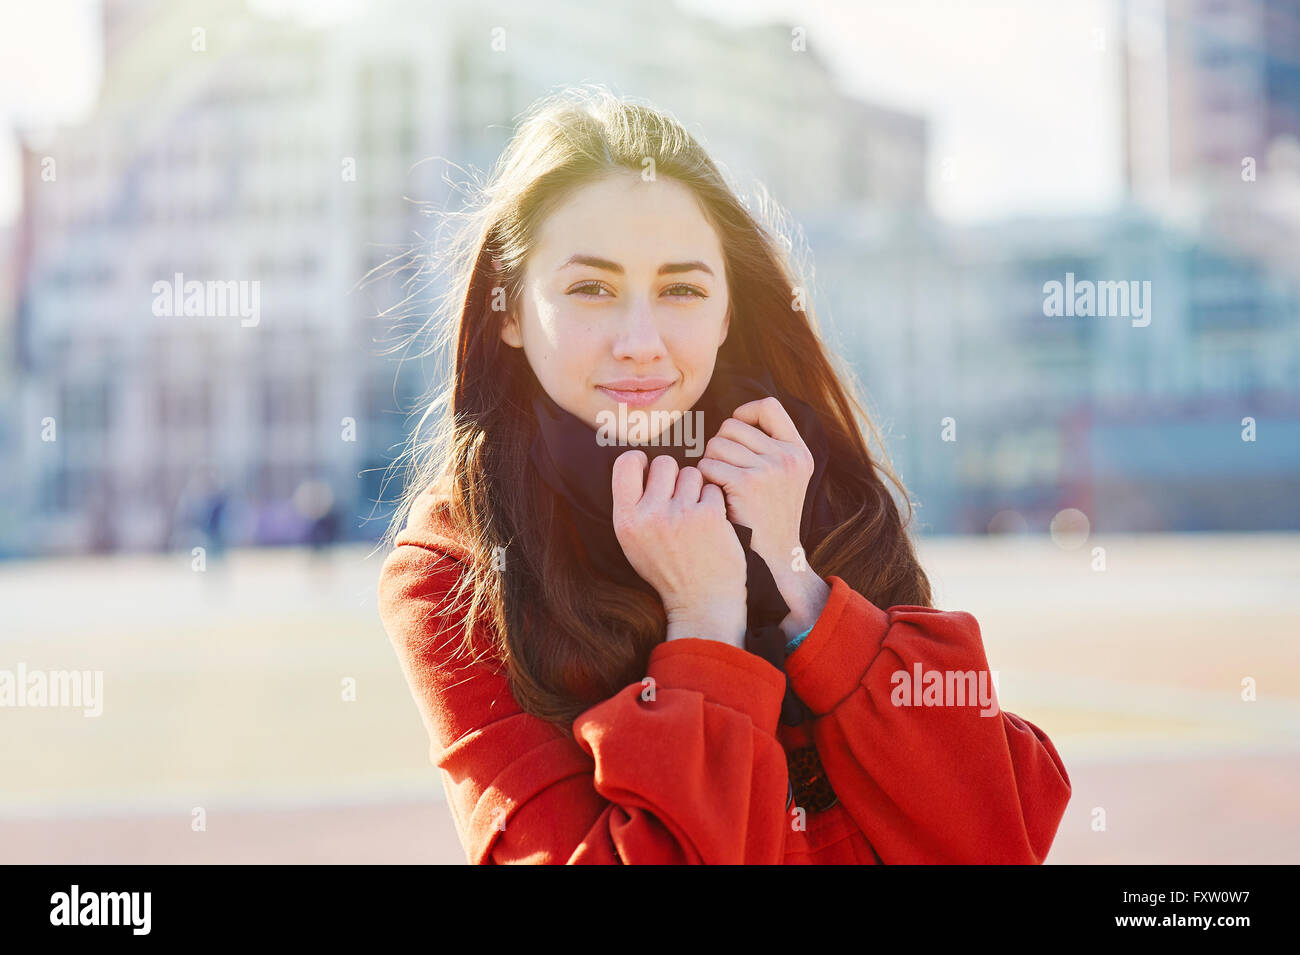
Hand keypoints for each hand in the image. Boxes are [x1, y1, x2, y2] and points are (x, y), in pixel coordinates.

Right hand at [611, 450, 747, 647]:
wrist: (701, 603)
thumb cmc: (668, 572)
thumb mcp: (634, 544)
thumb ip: (633, 508)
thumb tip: (640, 466)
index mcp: (626, 520)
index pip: (625, 464)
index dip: (640, 460)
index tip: (650, 469)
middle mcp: (650, 515)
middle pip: (664, 463)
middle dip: (674, 475)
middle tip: (680, 496)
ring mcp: (680, 513)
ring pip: (692, 473)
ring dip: (697, 488)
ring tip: (696, 513)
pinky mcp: (708, 515)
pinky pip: (713, 489)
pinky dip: (715, 502)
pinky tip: (712, 522)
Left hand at [696, 396, 813, 570]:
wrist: (774, 559)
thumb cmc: (768, 517)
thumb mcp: (784, 477)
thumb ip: (769, 447)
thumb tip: (736, 417)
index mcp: (799, 451)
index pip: (769, 407)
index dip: (746, 413)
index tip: (736, 434)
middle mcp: (788, 456)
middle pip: (732, 425)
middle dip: (720, 445)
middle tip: (725, 472)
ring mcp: (770, 469)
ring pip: (715, 444)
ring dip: (709, 464)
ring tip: (721, 487)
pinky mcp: (747, 484)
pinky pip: (708, 465)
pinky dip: (704, 480)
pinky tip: (716, 498)